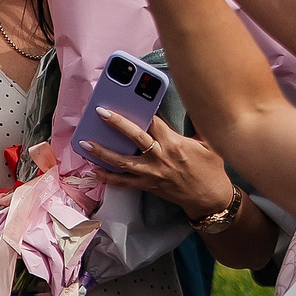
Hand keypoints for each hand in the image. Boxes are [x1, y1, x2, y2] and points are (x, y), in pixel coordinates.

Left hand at [80, 114, 239, 220]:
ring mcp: (152, 173)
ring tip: (84, 142)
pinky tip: (93, 170)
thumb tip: (197, 103)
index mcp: (174, 143)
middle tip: (100, 112)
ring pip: (122, 161)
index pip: (154, 122)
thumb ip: (198, 124)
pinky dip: (107, 177)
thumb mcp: (209, 143)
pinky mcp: (148, 186)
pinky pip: (123, 182)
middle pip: (134, 137)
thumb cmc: (211, 169)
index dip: (141, 109)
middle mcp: (160, 157)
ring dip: (102, 152)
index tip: (128, 97)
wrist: (211, 198)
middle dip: (116, 123)